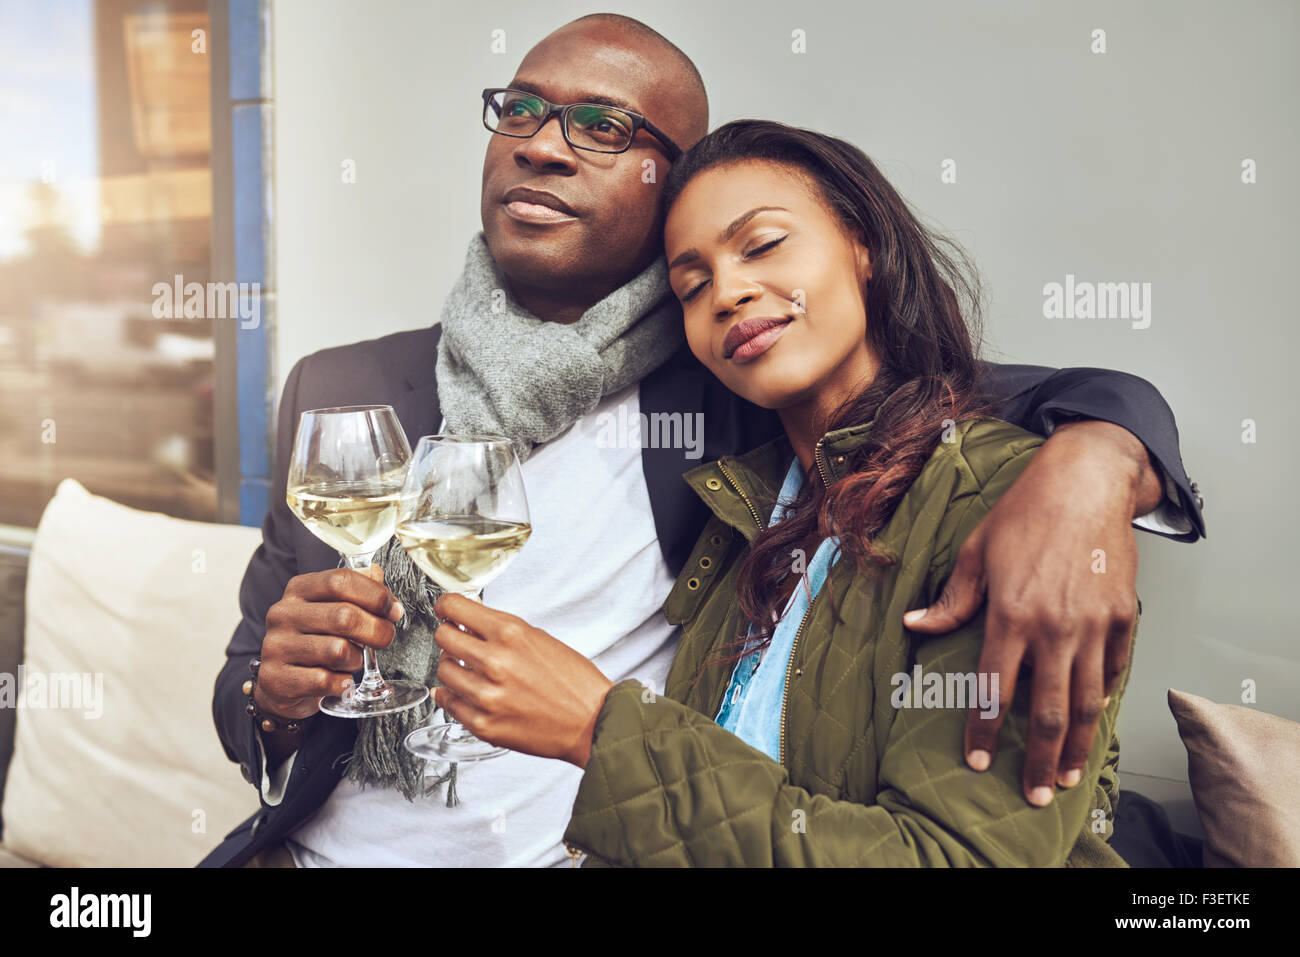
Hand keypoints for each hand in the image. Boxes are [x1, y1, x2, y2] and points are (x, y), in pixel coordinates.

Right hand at [256, 564, 403, 722]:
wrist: (282, 682)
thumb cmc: (316, 640)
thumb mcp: (333, 609)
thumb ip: (357, 588)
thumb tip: (376, 573)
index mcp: (299, 590)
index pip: (340, 580)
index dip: (375, 595)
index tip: (393, 611)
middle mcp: (283, 614)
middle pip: (344, 616)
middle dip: (377, 630)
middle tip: (384, 639)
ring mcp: (276, 646)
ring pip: (337, 650)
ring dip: (356, 660)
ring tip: (352, 661)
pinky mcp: (277, 678)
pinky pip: (323, 680)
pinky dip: (341, 683)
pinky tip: (340, 680)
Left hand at [430, 594, 613, 768]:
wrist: (592, 722)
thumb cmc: (574, 682)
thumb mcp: (540, 639)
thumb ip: (502, 630)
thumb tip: (470, 623)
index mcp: (510, 633)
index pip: (455, 607)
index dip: (446, 606)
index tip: (445, 609)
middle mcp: (494, 662)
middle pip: (443, 637)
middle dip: (449, 635)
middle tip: (457, 639)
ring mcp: (486, 695)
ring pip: (443, 671)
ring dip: (453, 667)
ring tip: (469, 670)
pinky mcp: (483, 724)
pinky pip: (449, 703)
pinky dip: (451, 696)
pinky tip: (463, 692)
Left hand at [902, 420, 1156, 806]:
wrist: (1086, 482)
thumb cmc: (1024, 513)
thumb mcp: (976, 551)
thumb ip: (951, 600)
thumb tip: (914, 624)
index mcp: (1012, 614)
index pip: (992, 689)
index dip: (983, 730)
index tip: (977, 761)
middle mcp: (1056, 627)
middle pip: (1048, 711)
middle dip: (1038, 759)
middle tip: (1032, 793)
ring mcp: (1096, 624)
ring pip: (1088, 701)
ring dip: (1076, 744)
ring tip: (1065, 775)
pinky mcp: (1125, 616)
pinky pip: (1115, 669)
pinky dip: (1104, 698)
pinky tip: (1093, 720)